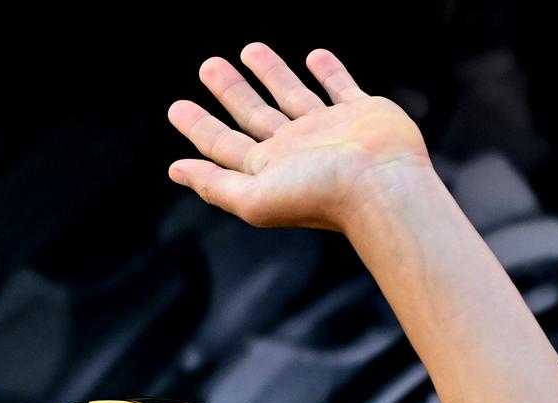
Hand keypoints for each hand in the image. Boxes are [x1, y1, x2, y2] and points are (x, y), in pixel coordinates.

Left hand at [166, 43, 432, 234]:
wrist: (381, 186)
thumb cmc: (320, 196)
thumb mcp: (254, 198)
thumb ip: (216, 184)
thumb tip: (176, 171)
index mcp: (270, 169)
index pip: (225, 145)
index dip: (199, 127)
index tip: (176, 107)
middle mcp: (297, 150)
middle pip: (254, 115)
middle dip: (230, 91)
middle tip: (209, 67)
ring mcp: (330, 130)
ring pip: (292, 95)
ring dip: (271, 73)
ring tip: (249, 49)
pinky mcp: (362, 113)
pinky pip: (341, 86)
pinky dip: (328, 72)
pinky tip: (315, 57)